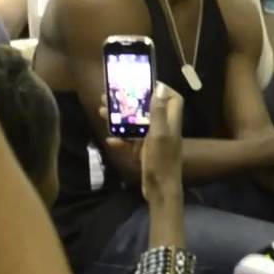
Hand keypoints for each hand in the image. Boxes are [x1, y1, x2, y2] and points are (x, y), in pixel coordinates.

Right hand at [100, 84, 184, 202]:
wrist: (160, 190)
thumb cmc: (162, 160)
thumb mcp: (160, 134)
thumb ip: (158, 112)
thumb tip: (159, 88)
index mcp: (171, 121)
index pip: (172, 98)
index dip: (161, 89)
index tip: (144, 83)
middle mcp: (163, 128)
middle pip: (148, 108)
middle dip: (131, 101)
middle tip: (111, 95)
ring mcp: (153, 140)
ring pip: (136, 124)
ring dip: (120, 118)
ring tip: (101, 111)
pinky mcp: (144, 151)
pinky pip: (130, 142)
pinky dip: (120, 140)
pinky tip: (110, 139)